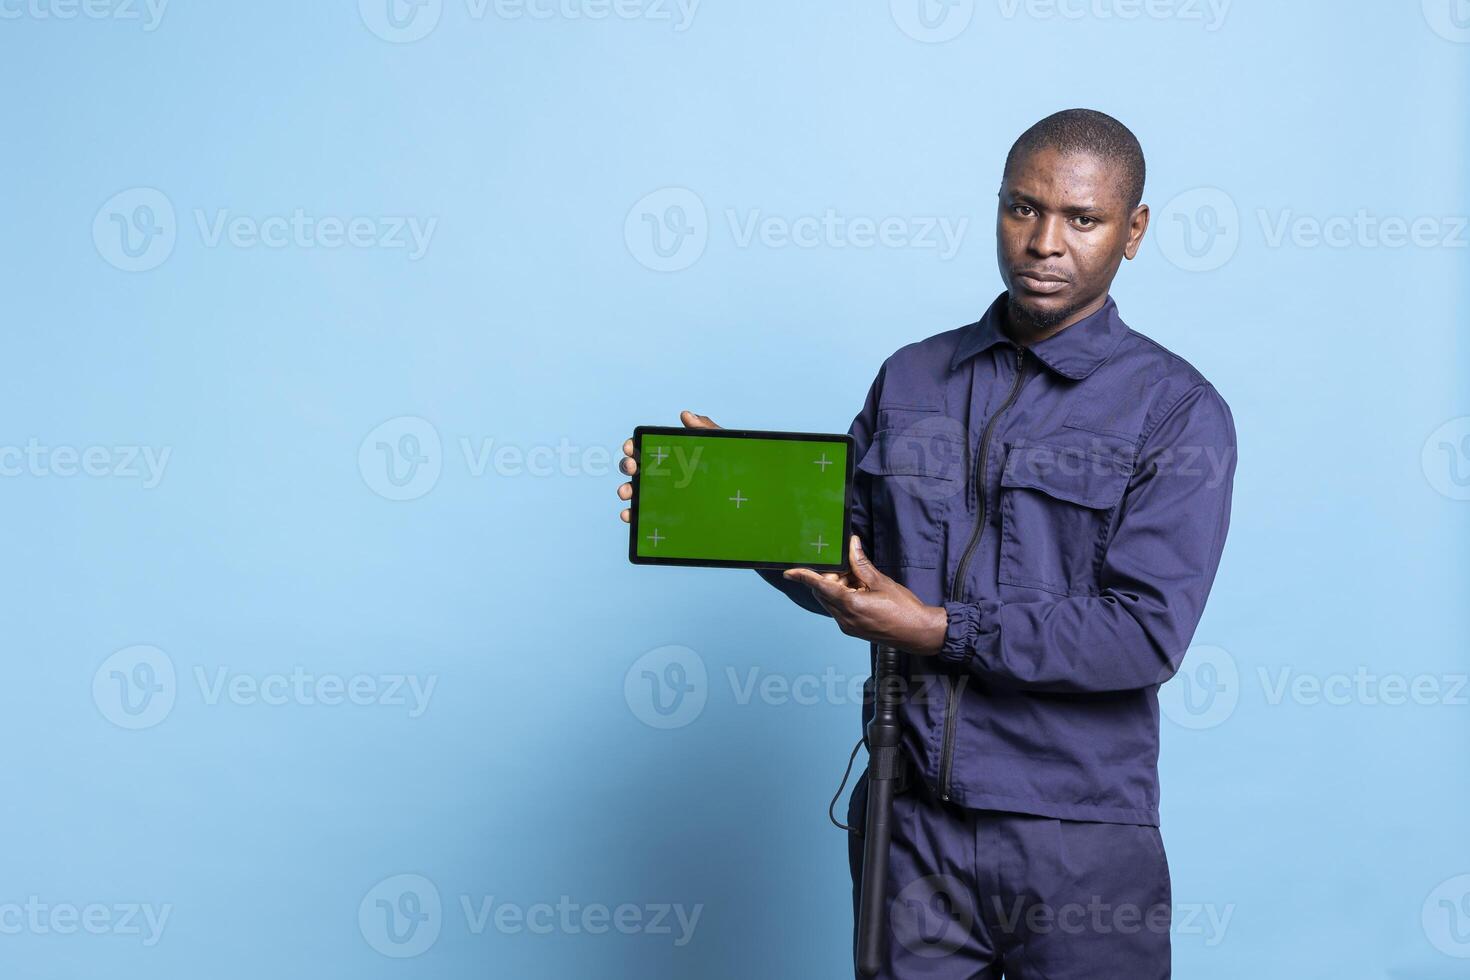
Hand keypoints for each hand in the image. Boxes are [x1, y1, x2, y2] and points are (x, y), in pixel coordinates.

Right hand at [617, 410, 720, 523]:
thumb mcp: (720, 447)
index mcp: (670, 455)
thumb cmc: (730, 469)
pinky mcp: (664, 514)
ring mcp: (660, 495)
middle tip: (633, 468)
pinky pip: (643, 515)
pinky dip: (632, 514)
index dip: (632, 446)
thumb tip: (687, 415)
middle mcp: (661, 474)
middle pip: (635, 468)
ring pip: (635, 491)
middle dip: (628, 466)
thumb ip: (705, 430)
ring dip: (626, 490)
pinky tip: (629, 515)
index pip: (644, 447)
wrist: (744, 499)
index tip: (630, 447)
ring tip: (626, 492)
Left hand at [783, 535, 947, 655]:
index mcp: (850, 605)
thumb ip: (861, 564)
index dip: (803, 577)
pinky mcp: (853, 629)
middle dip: (830, 577)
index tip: (789, 572)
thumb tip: (852, 545)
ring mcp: (848, 626)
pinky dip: (844, 596)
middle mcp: (844, 618)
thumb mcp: (882, 582)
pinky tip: (861, 590)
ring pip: (831, 600)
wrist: (919, 634)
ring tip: (861, 580)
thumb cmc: (904, 610)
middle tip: (848, 567)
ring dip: (839, 587)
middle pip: (824, 592)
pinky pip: (840, 609)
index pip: (820, 586)